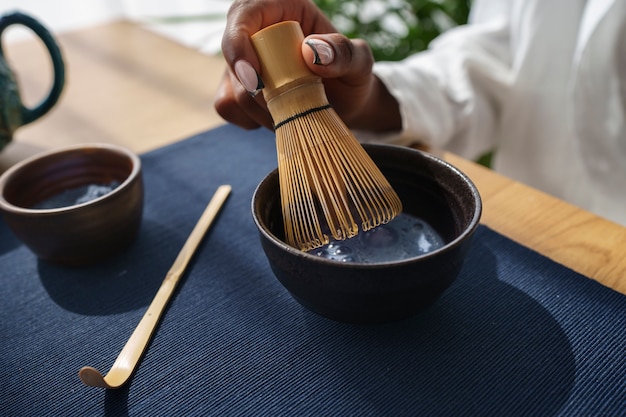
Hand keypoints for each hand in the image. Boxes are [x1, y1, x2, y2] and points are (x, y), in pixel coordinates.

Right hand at [214, 0, 399, 131]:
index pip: (244, 14)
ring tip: (296, 110)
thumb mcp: (359, 62)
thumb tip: (311, 52)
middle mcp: (255, 32)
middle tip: (291, 104)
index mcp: (281, 8)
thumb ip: (344, 53)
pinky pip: (227, 106)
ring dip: (262, 110)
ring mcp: (243, 61)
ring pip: (231, 88)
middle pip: (232, 57)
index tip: (256, 81)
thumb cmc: (351, 76)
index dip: (239, 44)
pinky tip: (278, 117)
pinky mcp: (236, 89)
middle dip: (258, 90)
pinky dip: (252, 120)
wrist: (345, 103)